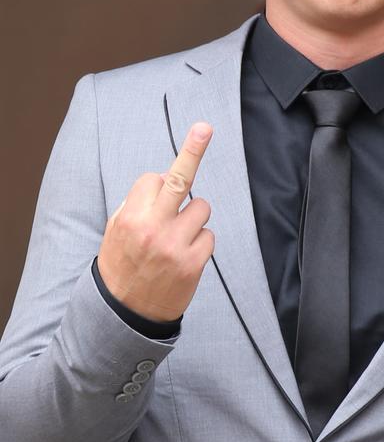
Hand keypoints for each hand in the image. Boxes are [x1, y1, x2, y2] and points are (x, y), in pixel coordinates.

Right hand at [97, 122, 214, 321]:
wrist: (125, 314)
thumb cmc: (122, 264)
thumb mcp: (116, 231)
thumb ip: (138, 204)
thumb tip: (165, 178)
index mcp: (130, 217)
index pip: (154, 179)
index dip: (157, 187)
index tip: (162, 182)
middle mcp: (152, 228)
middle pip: (178, 179)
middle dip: (192, 150)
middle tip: (204, 127)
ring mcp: (175, 246)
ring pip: (202, 207)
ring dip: (194, 217)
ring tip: (177, 238)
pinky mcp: (194, 263)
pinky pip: (209, 235)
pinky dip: (200, 242)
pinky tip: (185, 257)